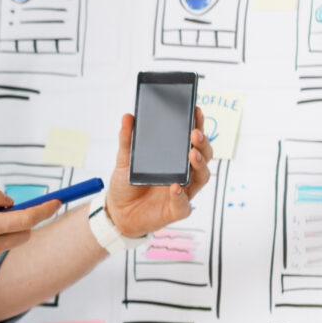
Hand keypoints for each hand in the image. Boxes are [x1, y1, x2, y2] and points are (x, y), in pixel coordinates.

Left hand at [103, 109, 213, 238]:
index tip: (196, 110)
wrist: (117, 211)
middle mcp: (184, 173)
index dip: (197, 125)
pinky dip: (180, 196)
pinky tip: (175, 187)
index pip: (192, 139)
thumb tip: (128, 116)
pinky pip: (184, 204)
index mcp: (176, 158)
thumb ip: (128, 139)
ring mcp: (184, 191)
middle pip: (204, 155)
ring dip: (199, 165)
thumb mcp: (124, 159)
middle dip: (202, 143)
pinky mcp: (176, 210)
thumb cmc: (127, 183)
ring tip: (192, 154)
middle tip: (195, 134)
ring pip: (202, 177)